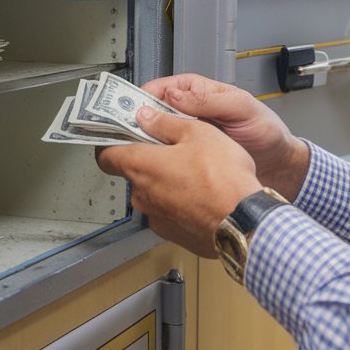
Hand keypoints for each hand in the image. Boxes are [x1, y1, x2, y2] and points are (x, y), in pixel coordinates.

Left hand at [96, 106, 260, 257]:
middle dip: (151, 159)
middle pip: (134, 172)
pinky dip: (181, 202)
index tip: (122, 133)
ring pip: (154, 192)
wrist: (244, 223)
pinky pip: (170, 211)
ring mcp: (156, 217)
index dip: (112, 142)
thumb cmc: (223, 178)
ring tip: (197, 173)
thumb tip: (145, 116)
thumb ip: (166, 123)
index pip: (105, 155)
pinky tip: (203, 194)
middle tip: (175, 147)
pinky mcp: (172, 233)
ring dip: (168, 181)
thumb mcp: (198, 133)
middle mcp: (142, 195)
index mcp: (141, 166)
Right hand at [139, 73, 310, 199]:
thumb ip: (210, 100)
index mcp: (200, 93)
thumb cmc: (266, 132)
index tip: (132, 107)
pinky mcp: (191, 158)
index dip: (144, 96)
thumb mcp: (241, 108)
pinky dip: (160, 162)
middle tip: (127, 132)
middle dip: (140, 121)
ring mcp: (190, 137)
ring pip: (158, 136)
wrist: (279, 165)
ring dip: (147, 143)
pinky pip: (168, 157)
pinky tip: (157, 168)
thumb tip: (176, 94)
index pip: (163, 88)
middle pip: (154, 113)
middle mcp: (190, 113)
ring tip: (138, 151)